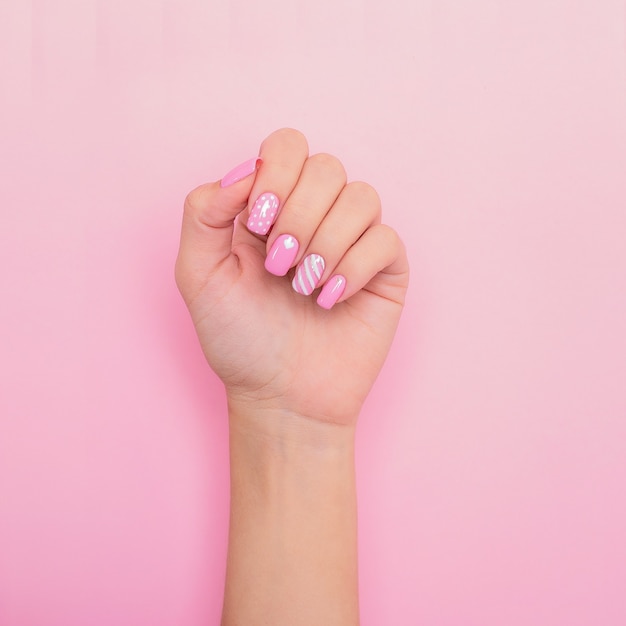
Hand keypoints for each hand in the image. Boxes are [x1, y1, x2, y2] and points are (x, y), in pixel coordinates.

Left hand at [175, 128, 408, 431]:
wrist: (280, 397)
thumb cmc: (239, 340)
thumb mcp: (199, 275)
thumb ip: (205, 212)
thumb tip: (246, 170)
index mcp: (271, 208)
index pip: (287, 147)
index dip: (277, 174)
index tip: (258, 223)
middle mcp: (315, 217)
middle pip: (327, 166)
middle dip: (300, 216)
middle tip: (279, 265)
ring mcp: (353, 242)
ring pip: (362, 197)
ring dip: (328, 242)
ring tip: (304, 286)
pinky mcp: (383, 271)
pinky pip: (386, 238)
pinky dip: (355, 266)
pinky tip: (331, 299)